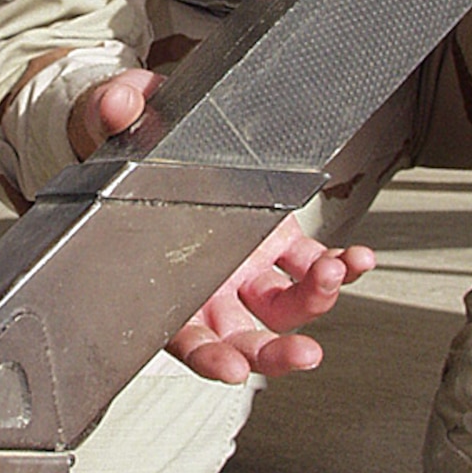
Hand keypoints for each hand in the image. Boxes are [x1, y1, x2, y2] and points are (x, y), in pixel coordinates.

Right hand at [67, 72, 374, 384]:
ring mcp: (245, 267)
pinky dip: (338, 268)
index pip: (182, 333)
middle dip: (274, 352)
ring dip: (316, 299)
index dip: (207, 356)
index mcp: (164, 276)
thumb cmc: (128, 147)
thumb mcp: (114, 125)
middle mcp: (207, 284)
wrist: (158, 136)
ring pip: (283, 308)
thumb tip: (120, 104)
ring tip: (334, 273)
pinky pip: (310, 266)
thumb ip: (114, 114)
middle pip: (242, 338)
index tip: (233, 368)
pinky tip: (357, 259)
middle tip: (303, 353)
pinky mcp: (277, 241)